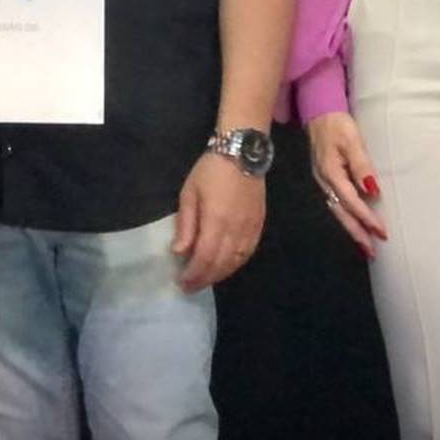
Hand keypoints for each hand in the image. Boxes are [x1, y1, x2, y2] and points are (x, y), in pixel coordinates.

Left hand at [172, 152, 265, 290]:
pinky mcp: (259, 225)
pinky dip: (235, 264)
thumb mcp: (189, 193)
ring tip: (205, 279)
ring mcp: (251, 228)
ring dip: (220, 274)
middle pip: (221, 264)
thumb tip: (180, 252)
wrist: (241, 153)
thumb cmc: (210, 170)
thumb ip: (186, 224)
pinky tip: (225, 267)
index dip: (194, 274)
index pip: (205, 257)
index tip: (182, 283)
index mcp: (216, 221)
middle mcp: (236, 229)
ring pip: (236, 262)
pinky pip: (248, 253)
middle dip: (205, 279)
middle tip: (190, 287)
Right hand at [306, 110, 385, 256]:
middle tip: (372, 252)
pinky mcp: (325, 177)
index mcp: (331, 173)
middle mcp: (324, 181)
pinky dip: (345, 216)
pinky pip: (335, 203)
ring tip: (365, 245)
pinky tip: (353, 223)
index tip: (381, 233)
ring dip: (351, 228)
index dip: (366, 218)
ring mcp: (322, 180)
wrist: (318, 111)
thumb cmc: (338, 124)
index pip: (351, 202)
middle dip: (356, 232)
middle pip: (341, 212)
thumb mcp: (352, 141)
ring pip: (337, 210)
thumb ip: (362, 165)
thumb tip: (373, 191)